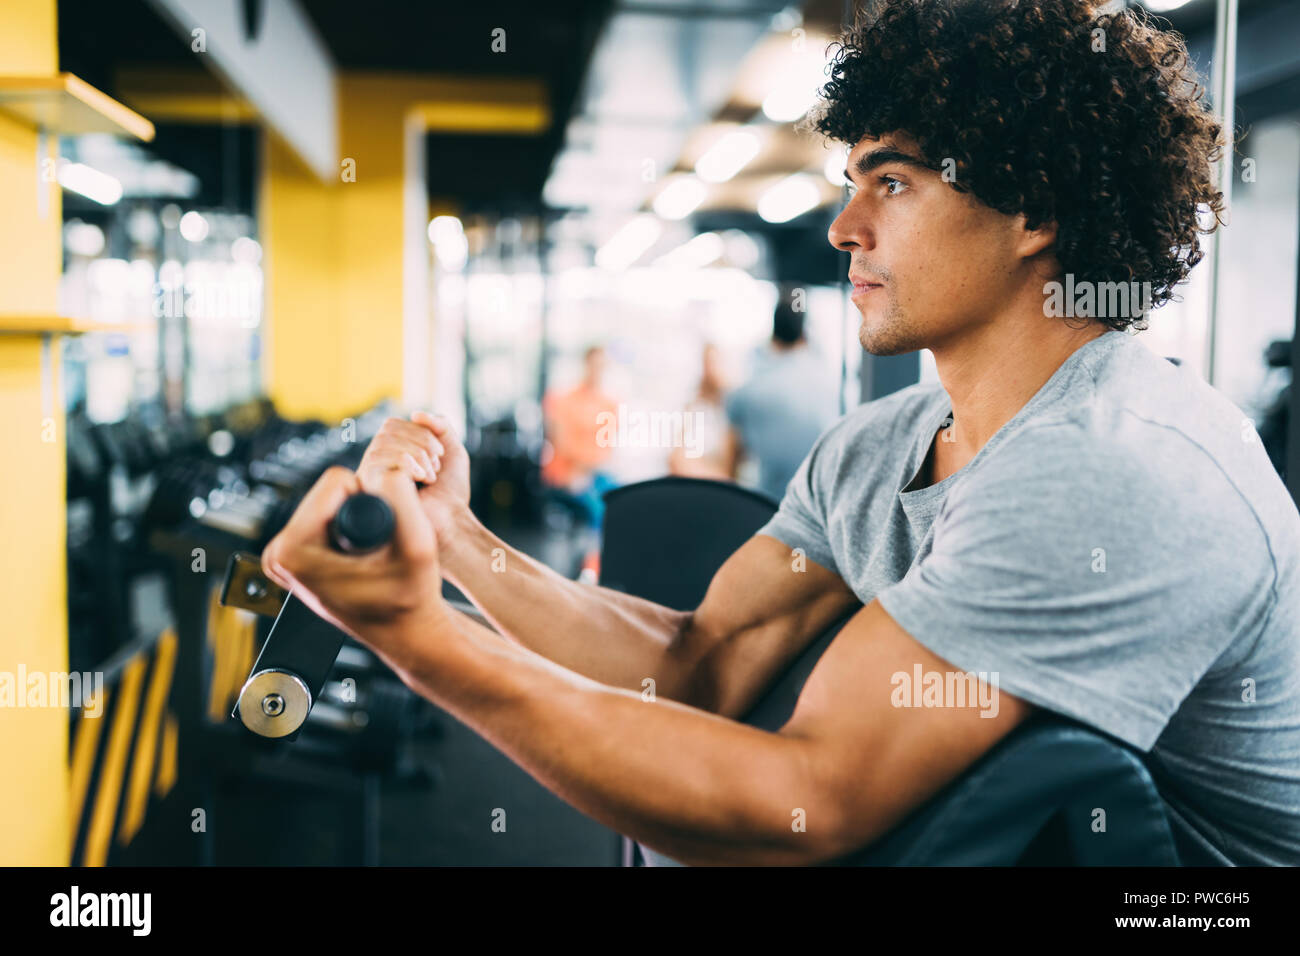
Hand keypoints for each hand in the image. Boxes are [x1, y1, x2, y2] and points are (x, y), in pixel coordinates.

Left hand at [260, 465, 450, 673]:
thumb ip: (401, 499)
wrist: (405, 630)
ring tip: (374, 553)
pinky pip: (329, 512)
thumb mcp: (417, 546)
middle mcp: (281, 552)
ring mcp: (285, 555)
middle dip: (364, 506)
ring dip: (360, 515)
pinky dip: (352, 524)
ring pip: (332, 498)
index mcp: (294, 551)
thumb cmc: (409, 599)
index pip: (336, 481)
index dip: (373, 498)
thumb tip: (387, 466)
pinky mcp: (295, 554)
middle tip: (380, 546)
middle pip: (331, 488)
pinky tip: (365, 554)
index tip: (384, 534)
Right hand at [357, 411, 470, 537]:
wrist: (451, 520)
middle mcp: (376, 463)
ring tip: (429, 476)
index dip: (420, 432)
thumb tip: (415, 413)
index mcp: (391, 453)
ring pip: (383, 442)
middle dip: (421, 442)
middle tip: (436, 465)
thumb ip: (439, 425)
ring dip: (417, 454)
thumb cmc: (450, 491)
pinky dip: (407, 463)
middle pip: (387, 430)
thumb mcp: (452, 449)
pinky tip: (418, 481)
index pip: (393, 424)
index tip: (440, 454)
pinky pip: (379, 458)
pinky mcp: (369, 488)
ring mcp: (370, 475)